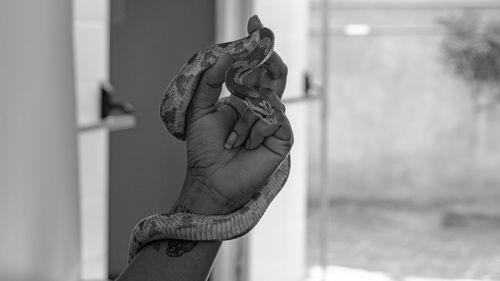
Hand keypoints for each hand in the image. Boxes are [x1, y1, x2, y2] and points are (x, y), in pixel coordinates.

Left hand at [173, 17, 292, 214]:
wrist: (210, 181)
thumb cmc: (204, 150)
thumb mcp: (200, 110)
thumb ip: (211, 82)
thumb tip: (224, 55)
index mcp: (243, 100)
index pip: (254, 69)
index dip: (256, 47)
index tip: (254, 23)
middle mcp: (260, 108)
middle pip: (274, 75)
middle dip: (268, 56)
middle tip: (262, 40)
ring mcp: (272, 123)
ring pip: (272, 98)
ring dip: (248, 115)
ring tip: (234, 139)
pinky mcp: (282, 140)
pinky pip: (277, 120)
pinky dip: (258, 129)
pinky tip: (247, 144)